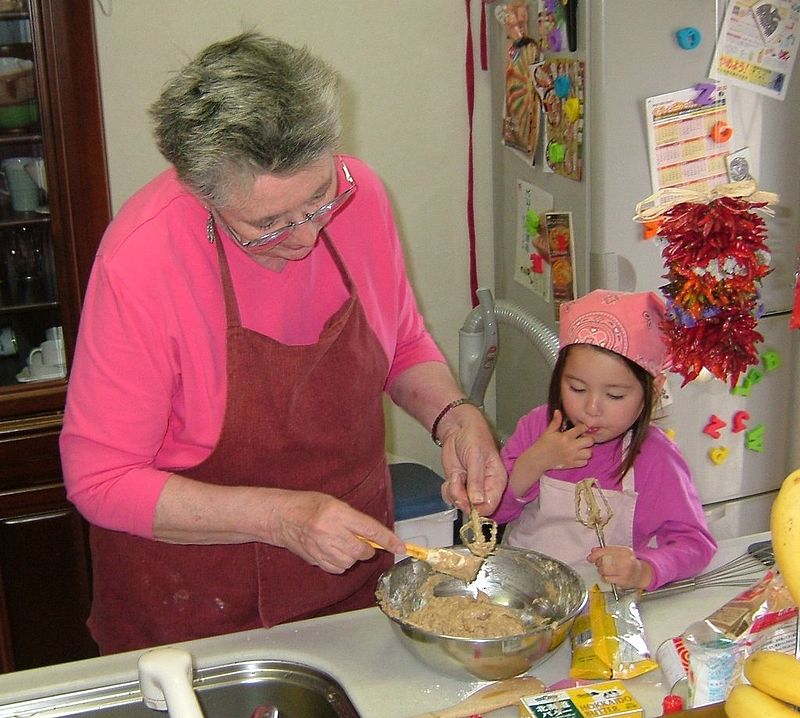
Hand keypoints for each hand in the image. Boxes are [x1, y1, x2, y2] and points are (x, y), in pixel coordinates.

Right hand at [269, 490, 405, 573]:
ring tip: (342, 543)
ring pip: (350, 562)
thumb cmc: (309, 505)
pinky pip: (337, 568)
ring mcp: (321, 548)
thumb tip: (374, 536)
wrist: (281, 517)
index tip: (401, 547)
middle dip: (367, 549)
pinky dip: (341, 563)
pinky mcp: (315, 560)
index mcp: (337, 513)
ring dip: (353, 556)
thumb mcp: (335, 503)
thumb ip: (354, 519)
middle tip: (362, 542)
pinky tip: (333, 551)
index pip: (370, 530)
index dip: (388, 540)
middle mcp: (330, 532)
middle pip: (361, 550)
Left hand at [438, 404, 506, 513]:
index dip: (479, 508)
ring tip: (456, 475)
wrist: (458, 428)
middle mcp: (485, 488)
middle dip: (463, 499)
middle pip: (475, 508)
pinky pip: (451, 498)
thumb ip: (476, 480)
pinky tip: (451, 478)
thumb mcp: (476, 458)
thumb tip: (478, 502)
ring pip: (461, 504)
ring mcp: (471, 488)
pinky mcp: (458, 485)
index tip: (467, 500)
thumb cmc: (474, 438)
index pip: (491, 505)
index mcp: (497, 481)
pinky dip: (447, 491)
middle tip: (457, 482)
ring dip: (454, 493)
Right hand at [534, 409, 593, 470]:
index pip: (581, 428)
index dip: (583, 427)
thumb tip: (558, 411)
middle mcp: (571, 447)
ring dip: (587, 449)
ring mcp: (572, 457)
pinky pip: (585, 462)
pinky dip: (583, 459)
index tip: (581, 428)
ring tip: (582, 447)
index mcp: (565, 437)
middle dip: (588, 438)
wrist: (538, 459)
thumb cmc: (543, 444)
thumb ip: (555, 421)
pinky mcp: (572, 465)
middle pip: (590, 441)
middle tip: (583, 438)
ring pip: (589, 453)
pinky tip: (578, 455)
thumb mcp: (548, 431)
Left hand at [587, 545, 652, 589]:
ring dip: (601, 571)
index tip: (590, 557)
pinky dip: (605, 578)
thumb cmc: (628, 562)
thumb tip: (594, 551)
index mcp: (625, 551)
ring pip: (604, 571)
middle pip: (603, 561)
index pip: (605, 551)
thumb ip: (606, 550)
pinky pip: (607, 579)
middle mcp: (626, 561)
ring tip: (605, 570)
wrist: (640, 574)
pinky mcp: (623, 581)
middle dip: (598, 563)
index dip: (595, 554)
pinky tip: (609, 576)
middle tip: (599, 564)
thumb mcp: (620, 552)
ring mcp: (625, 572)